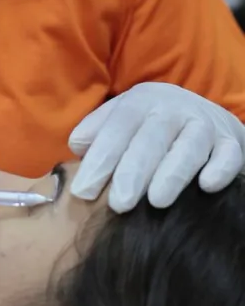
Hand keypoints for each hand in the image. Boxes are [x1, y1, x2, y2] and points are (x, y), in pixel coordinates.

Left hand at [69, 82, 244, 210]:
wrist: (207, 119)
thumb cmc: (152, 129)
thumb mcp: (122, 121)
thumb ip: (97, 132)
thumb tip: (77, 146)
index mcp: (141, 101)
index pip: (117, 127)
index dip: (101, 158)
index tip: (84, 191)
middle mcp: (174, 108)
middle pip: (152, 137)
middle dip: (133, 170)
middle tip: (118, 204)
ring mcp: (205, 124)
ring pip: (190, 145)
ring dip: (173, 172)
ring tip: (156, 202)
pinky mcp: (231, 142)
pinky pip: (228, 154)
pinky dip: (220, 168)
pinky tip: (207, 186)